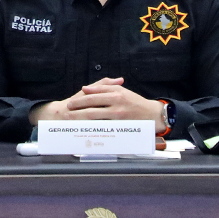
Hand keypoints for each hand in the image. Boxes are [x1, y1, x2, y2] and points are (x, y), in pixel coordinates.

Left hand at [30, 78, 167, 131]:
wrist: (152, 115)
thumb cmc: (135, 102)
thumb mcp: (121, 91)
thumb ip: (104, 88)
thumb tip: (86, 88)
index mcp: (115, 93)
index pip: (93, 95)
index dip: (80, 99)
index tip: (71, 102)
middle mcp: (116, 103)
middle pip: (91, 105)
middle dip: (77, 109)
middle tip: (67, 112)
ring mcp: (117, 115)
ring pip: (94, 117)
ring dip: (80, 118)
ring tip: (71, 120)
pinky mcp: (119, 126)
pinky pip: (102, 127)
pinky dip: (92, 128)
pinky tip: (84, 130)